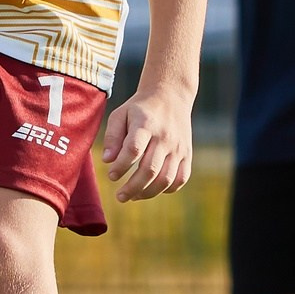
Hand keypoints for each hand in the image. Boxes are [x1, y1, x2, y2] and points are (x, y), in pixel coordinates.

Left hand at [99, 85, 192, 201]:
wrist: (170, 96)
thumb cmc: (139, 109)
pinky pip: (180, 179)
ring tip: (133, 197)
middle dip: (132, 187)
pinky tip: (152, 189)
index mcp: (146, 124)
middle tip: (119, 197)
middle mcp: (165, 137)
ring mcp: (178, 147)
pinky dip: (167, 189)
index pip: (134, 150)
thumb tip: (107, 160)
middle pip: (150, 169)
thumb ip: (112, 137)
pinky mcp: (187, 154)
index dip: (121, 166)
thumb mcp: (120, 114)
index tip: (111, 176)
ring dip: (148, 192)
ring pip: (166, 178)